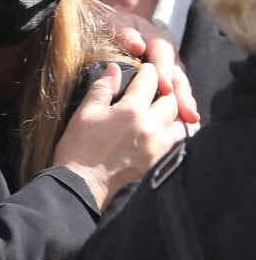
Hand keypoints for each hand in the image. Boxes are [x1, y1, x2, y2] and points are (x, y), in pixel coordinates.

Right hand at [53, 62, 187, 209]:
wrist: (81, 190)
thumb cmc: (78, 150)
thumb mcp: (85, 114)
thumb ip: (102, 89)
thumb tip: (114, 69)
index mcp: (131, 111)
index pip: (150, 80)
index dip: (148, 72)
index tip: (146, 71)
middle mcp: (150, 128)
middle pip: (171, 101)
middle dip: (165, 92)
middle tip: (156, 92)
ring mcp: (158, 149)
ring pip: (181, 124)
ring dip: (174, 116)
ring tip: (163, 114)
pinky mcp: (160, 166)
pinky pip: (179, 146)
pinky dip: (177, 138)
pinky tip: (167, 136)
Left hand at [113, 11, 198, 124]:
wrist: (112, 30)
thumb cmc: (112, 28)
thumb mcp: (115, 24)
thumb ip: (126, 33)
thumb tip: (138, 46)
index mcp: (157, 40)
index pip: (163, 56)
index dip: (165, 73)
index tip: (165, 89)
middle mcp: (167, 57)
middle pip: (177, 77)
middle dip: (182, 97)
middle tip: (187, 115)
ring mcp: (169, 71)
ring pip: (180, 89)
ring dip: (185, 107)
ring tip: (190, 125)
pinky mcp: (166, 84)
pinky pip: (176, 98)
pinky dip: (180, 112)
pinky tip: (186, 129)